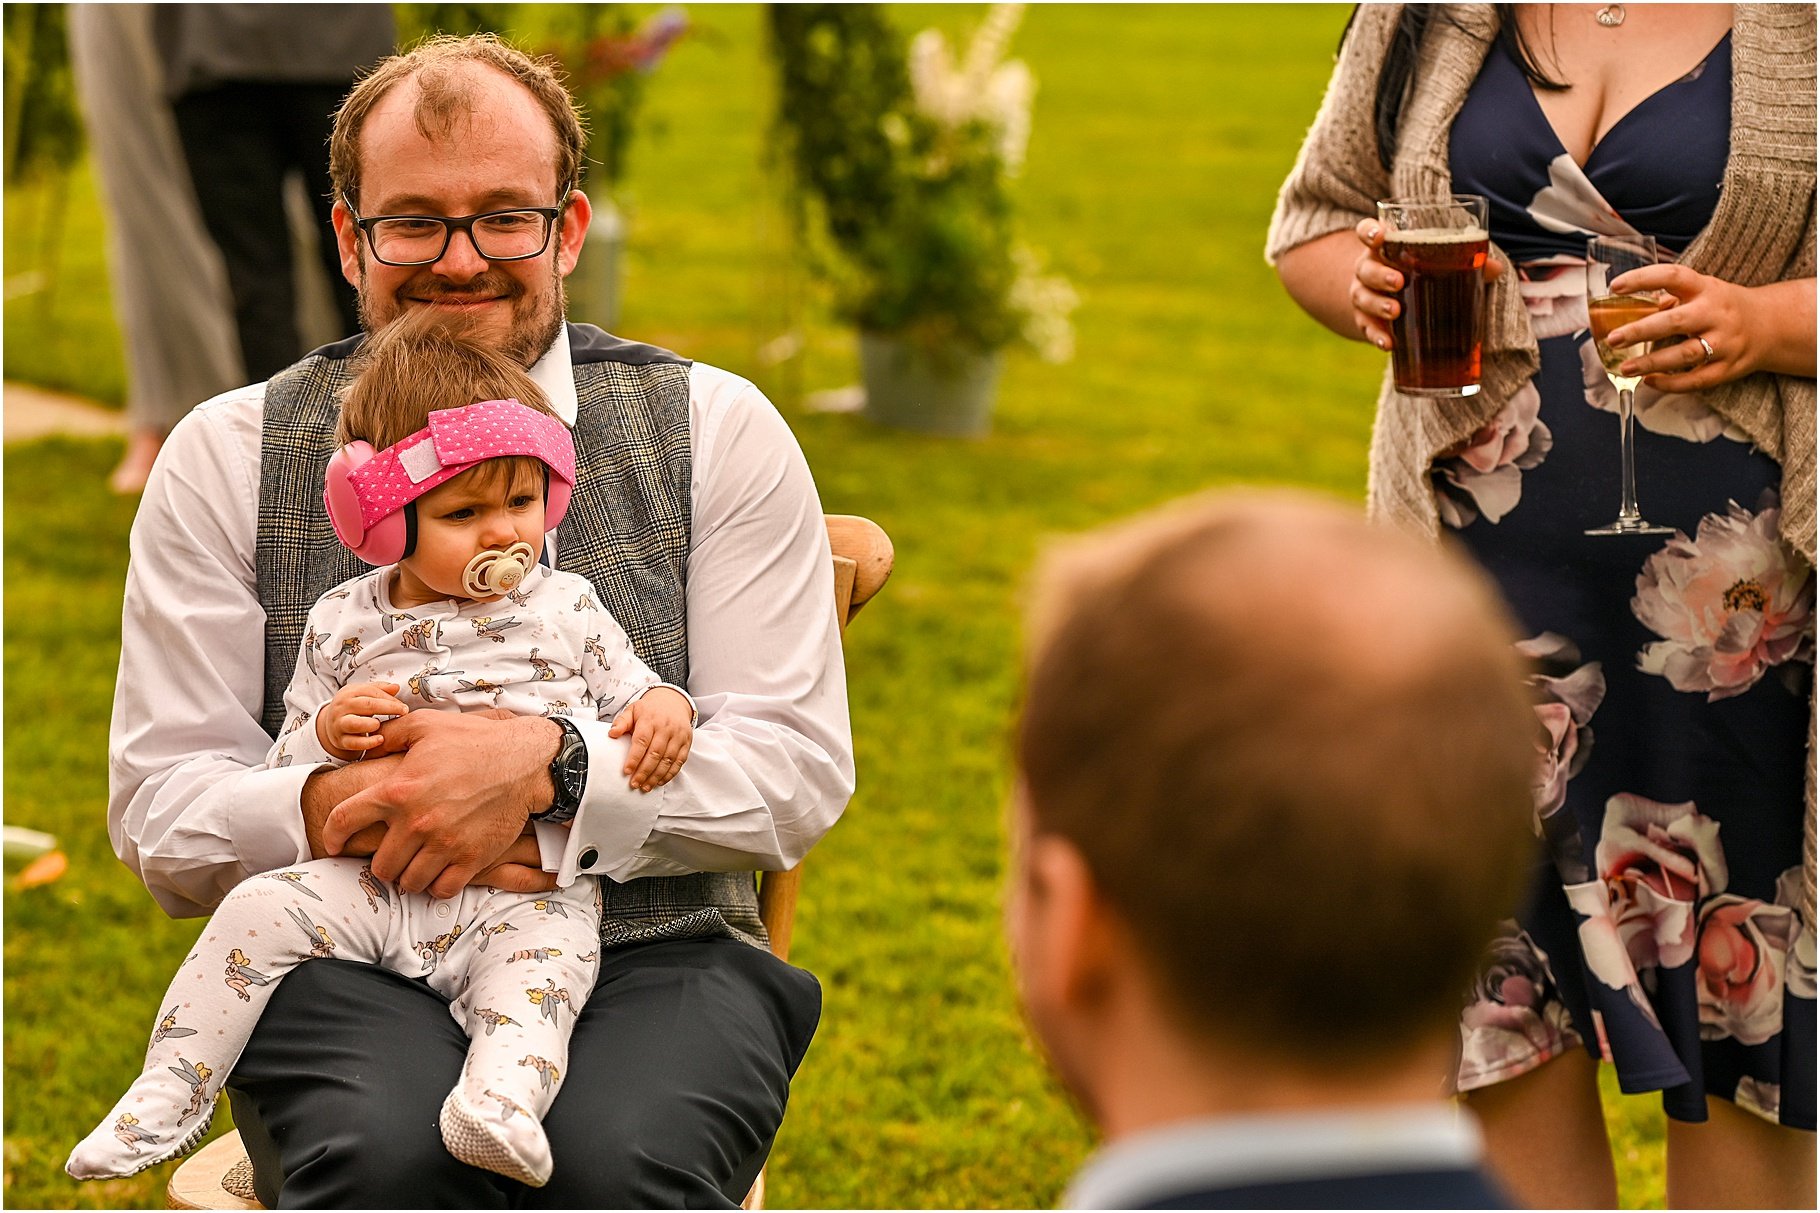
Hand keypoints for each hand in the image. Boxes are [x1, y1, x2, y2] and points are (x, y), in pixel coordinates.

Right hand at [316, 681, 409, 761]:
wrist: (331, 724)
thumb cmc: (353, 707)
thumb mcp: (363, 694)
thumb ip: (380, 690)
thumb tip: (396, 687)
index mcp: (348, 693)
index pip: (371, 692)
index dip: (389, 698)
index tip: (403, 705)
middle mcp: (342, 707)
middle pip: (365, 705)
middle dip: (387, 707)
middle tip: (404, 712)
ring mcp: (339, 724)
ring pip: (354, 724)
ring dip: (370, 724)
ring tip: (381, 724)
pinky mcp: (340, 740)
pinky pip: (353, 743)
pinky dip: (367, 743)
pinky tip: (380, 740)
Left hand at [320, 711, 561, 897]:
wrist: (524, 762)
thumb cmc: (474, 741)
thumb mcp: (426, 725)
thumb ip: (389, 735)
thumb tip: (365, 744)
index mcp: (398, 789)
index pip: (345, 820)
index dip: (332, 836)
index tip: (335, 844)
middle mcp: (417, 821)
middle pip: (380, 864)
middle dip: (383, 862)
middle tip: (392, 855)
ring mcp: (445, 843)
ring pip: (408, 881)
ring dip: (408, 876)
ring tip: (415, 865)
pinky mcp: (471, 858)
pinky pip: (441, 889)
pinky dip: (436, 885)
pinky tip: (439, 873)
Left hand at [609, 688, 693, 791]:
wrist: (672, 701)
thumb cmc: (649, 710)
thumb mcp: (633, 710)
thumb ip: (621, 722)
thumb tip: (612, 733)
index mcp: (650, 720)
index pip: (642, 741)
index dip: (634, 758)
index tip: (626, 771)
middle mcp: (666, 728)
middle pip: (655, 753)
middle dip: (644, 772)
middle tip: (635, 784)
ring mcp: (678, 736)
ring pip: (668, 760)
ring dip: (656, 776)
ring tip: (646, 787)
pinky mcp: (686, 742)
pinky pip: (679, 761)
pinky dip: (670, 774)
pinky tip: (660, 782)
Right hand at [1350, 217, 1504, 349]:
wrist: (1391, 299)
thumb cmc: (1418, 271)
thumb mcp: (1437, 261)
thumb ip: (1465, 260)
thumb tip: (1494, 268)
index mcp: (1384, 247)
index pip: (1367, 232)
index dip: (1370, 232)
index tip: (1380, 237)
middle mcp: (1368, 268)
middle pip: (1365, 268)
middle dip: (1380, 275)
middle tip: (1399, 282)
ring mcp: (1363, 294)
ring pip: (1362, 297)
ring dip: (1377, 304)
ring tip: (1396, 311)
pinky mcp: (1365, 319)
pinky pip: (1366, 327)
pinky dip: (1376, 335)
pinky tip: (1388, 343)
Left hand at [1606, 264, 1777, 392]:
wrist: (1770, 325)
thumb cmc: (1722, 307)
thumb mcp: (1702, 291)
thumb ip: (1669, 298)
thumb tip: (1624, 306)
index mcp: (1705, 288)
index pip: (1673, 276)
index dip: (1643, 279)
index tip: (1615, 286)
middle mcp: (1715, 314)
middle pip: (1676, 321)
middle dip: (1641, 330)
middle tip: (1613, 338)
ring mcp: (1724, 343)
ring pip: (1685, 355)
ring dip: (1652, 363)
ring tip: (1624, 367)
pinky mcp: (1728, 368)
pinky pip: (1696, 380)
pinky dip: (1670, 383)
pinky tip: (1649, 381)